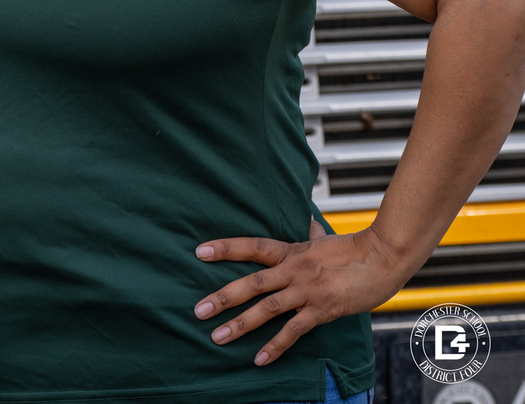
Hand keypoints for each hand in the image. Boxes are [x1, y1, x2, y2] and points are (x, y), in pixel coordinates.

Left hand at [193, 221, 406, 365]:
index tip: (200, 252)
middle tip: (198, 310)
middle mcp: (293, 270)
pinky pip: (293, 330)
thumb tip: (308, 220)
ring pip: (266, 308)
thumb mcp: (325, 239)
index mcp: (291, 252)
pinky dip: (275, 346)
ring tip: (218, 337)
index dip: (225, 248)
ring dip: (240, 324)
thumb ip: (312, 234)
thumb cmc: (353, 249)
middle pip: (251, 282)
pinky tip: (259, 359)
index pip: (252, 246)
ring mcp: (306, 290)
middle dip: (223, 297)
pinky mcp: (321, 309)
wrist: (381, 259)